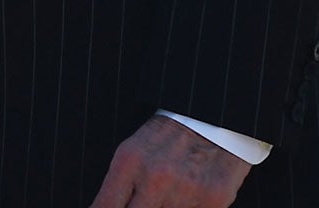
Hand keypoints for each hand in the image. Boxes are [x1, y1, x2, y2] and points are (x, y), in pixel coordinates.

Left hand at [89, 114, 250, 207]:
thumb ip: (119, 186)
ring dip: (163, 207)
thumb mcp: (133, 153)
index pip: (105, 206)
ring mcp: (185, 191)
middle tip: (143, 200)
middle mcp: (155, 178)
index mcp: (129, 162)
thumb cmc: (166, 138)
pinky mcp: (213, 200)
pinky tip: (186, 197)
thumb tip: (105, 207)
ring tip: (167, 192)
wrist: (210, 120)